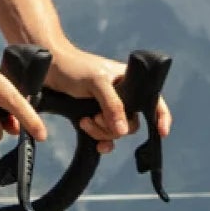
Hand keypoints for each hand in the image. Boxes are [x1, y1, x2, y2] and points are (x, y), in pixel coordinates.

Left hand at [32, 43, 170, 152]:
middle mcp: (121, 96)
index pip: (153, 100)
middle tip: (95, 117)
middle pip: (131, 123)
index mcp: (129, 82)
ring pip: (117, 132)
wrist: (48, 69)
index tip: (161, 132)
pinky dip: (101, 141)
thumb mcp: (97, 82)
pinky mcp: (93, 117)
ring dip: (102, 133)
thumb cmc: (74, 67)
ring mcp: (107, 108)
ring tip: (85, 121)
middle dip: (114, 127)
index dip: (161, 116)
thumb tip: (124, 130)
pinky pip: (104, 137)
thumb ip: (113, 105)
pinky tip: (95, 143)